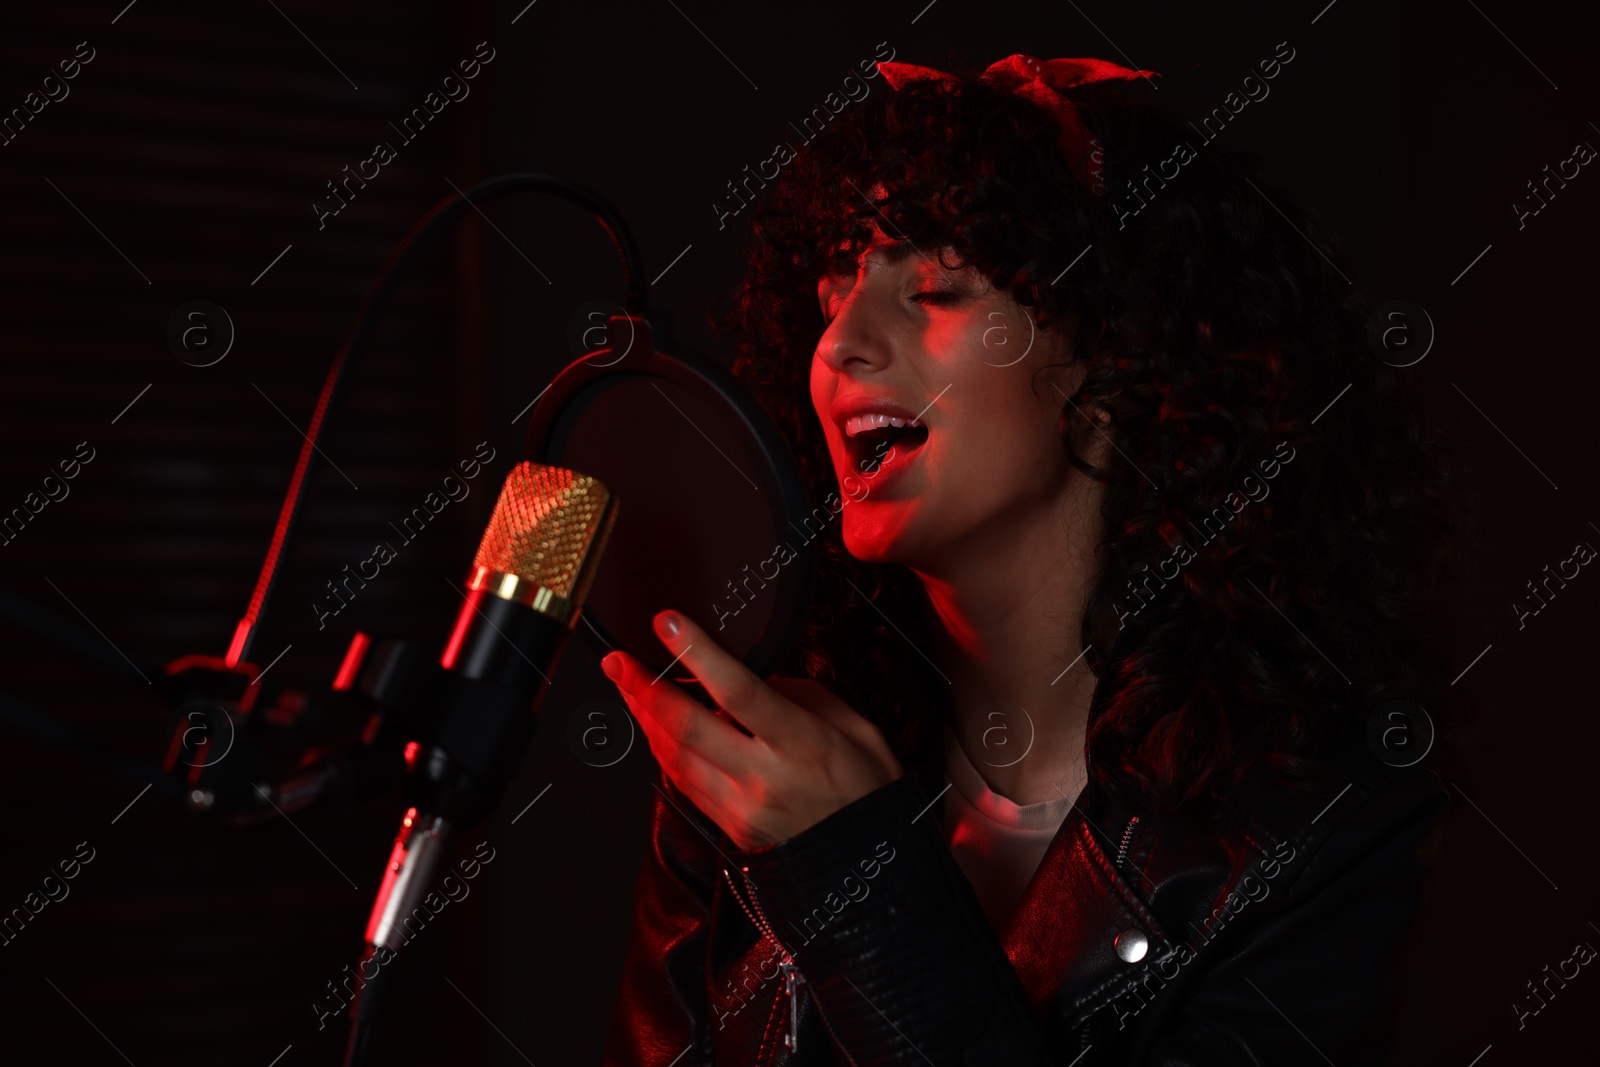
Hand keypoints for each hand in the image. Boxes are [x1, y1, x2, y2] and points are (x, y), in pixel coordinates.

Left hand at [601, 609, 903, 850]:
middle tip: (617, 660)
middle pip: (687, 727)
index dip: (697, 653)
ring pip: (675, 757)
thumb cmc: (868, 792)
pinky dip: (664, 751)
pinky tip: (655, 729)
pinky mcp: (730, 826)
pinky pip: (685, 783)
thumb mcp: (857, 729)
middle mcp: (764, 777)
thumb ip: (804, 696)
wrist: (868, 865)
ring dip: (645, 719)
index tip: (669, 623)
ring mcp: (742, 806)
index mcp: (802, 744)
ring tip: (627, 687)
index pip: (738, 690)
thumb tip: (759, 677)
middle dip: (643, 689)